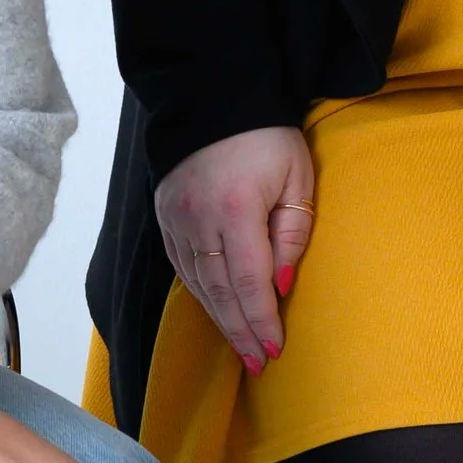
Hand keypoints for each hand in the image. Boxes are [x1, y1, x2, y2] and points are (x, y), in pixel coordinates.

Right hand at [153, 125, 316, 373]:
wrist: (216, 99)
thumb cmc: (268, 138)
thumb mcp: (296, 179)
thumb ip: (292, 233)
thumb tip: (282, 286)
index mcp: (236, 209)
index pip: (249, 281)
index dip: (261, 320)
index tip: (275, 349)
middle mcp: (198, 219)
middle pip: (220, 291)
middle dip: (241, 331)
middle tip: (258, 362)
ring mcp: (176, 219)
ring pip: (198, 283)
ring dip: (220, 319)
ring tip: (241, 348)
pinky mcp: (165, 216)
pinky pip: (182, 266)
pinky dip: (201, 293)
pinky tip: (216, 312)